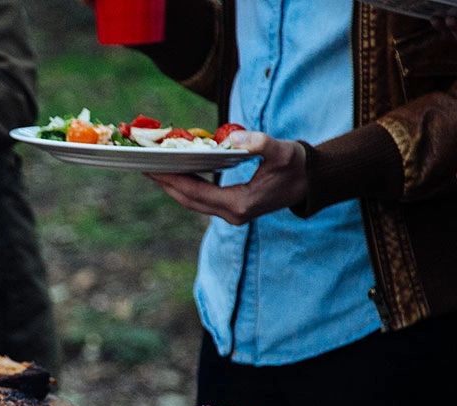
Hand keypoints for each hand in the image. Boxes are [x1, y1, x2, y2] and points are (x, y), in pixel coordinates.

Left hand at [145, 132, 306, 225]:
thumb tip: (231, 139)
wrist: (312, 182)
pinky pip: (202, 198)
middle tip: (144, 166)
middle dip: (165, 184)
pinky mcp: (233, 208)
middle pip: (188, 200)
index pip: (196, 193)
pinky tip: (177, 172)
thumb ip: (259, 143)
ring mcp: (232, 214)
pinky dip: (187, 186)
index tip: (152, 168)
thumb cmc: (298, 165)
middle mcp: (232, 214)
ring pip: (193, 202)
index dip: (172, 180)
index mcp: (240, 204)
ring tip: (154, 169)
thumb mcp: (283, 151)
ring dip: (173, 186)